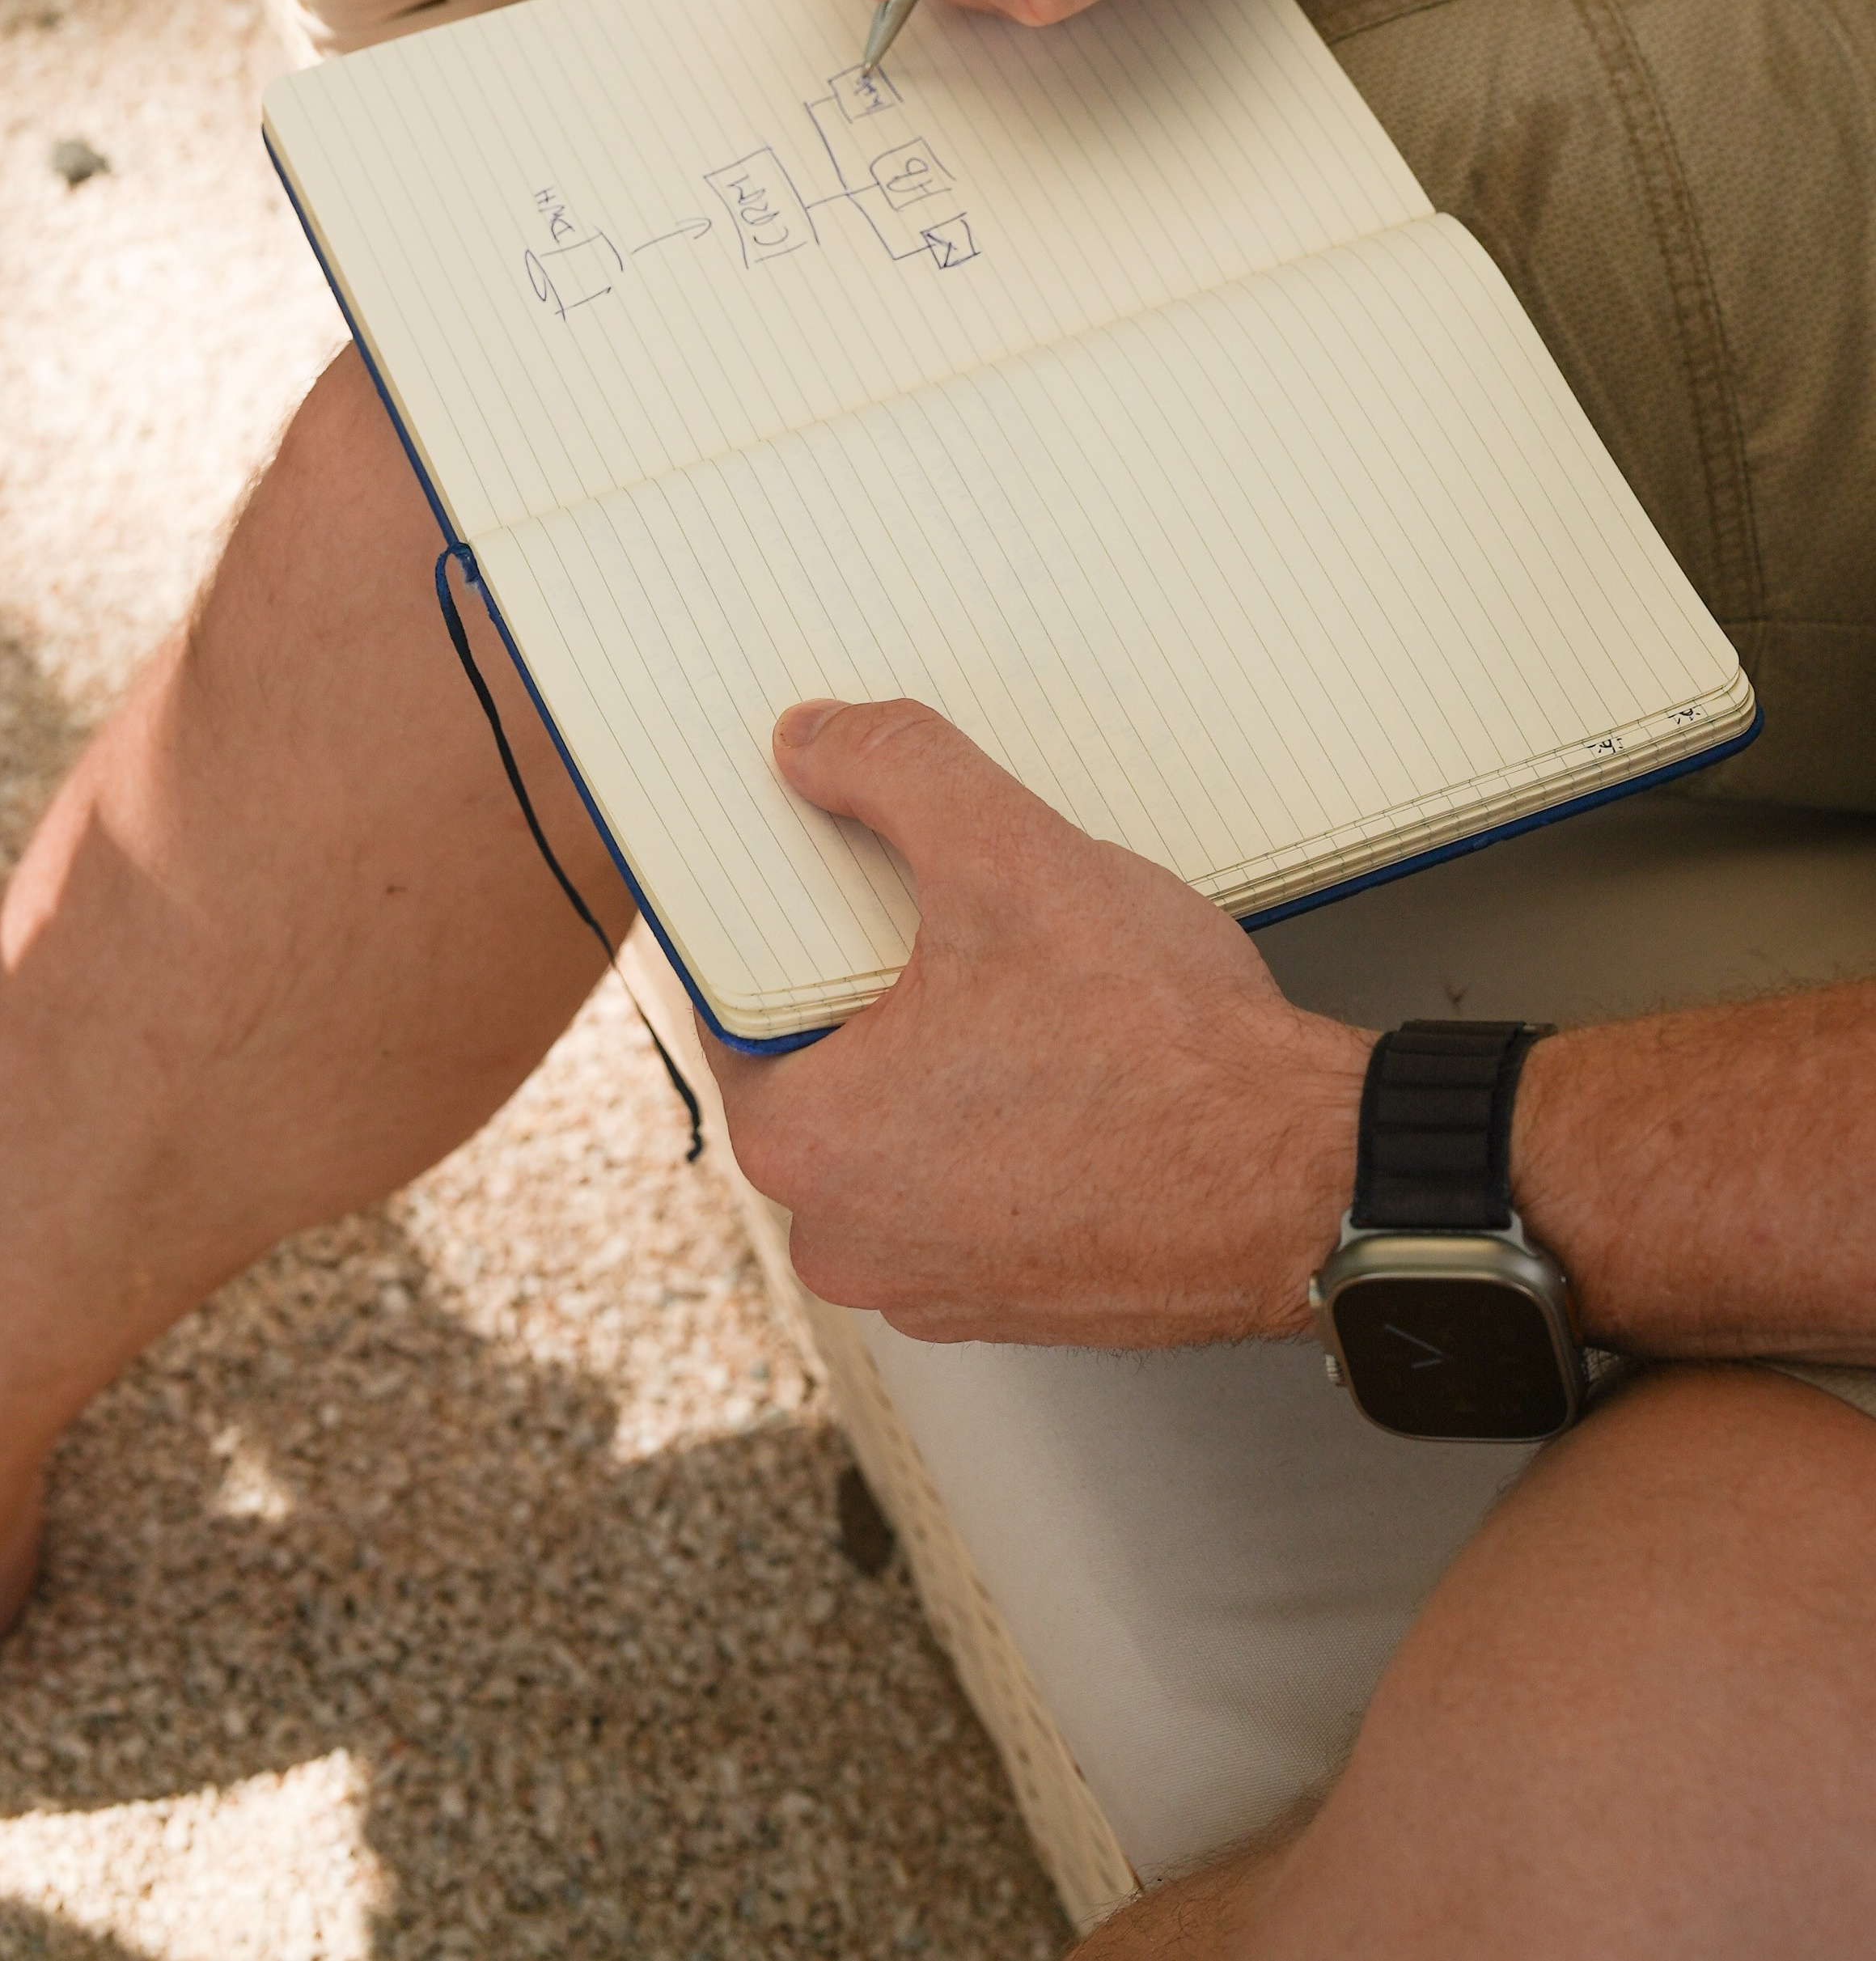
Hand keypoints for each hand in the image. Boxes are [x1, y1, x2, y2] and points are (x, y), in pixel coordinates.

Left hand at [705, 699, 1371, 1344]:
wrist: (1307, 1182)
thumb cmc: (1165, 1057)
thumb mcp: (1010, 858)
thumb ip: (893, 774)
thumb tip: (815, 741)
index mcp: (805, 1140)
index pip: (735, 1004)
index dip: (783, 924)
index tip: (830, 887)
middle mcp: (844, 1237)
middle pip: (817, 1067)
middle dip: (874, 989)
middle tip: (958, 931)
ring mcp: (927, 1285)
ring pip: (897, 1129)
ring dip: (942, 1061)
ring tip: (1031, 1000)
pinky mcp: (1009, 1301)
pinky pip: (967, 1187)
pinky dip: (1001, 1128)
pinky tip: (1068, 1071)